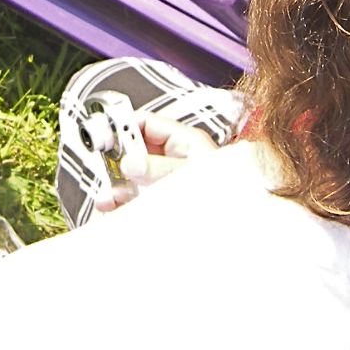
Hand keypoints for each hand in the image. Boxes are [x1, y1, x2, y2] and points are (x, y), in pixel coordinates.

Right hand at [92, 113, 218, 213]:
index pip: (146, 123)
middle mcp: (172, 159)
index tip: (104, 134)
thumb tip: (130, 163)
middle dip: (116, 159)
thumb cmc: (228, 193)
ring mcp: (165, 181)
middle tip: (104, 167)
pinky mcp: (160, 201)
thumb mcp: (191, 175)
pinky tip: (112, 207)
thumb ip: (161, 169)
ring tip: (107, 197)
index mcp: (184, 142)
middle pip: (134, 150)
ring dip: (116, 185)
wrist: (245, 227)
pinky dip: (121, 203)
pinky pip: (134, 199)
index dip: (124, 125)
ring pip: (131, 177)